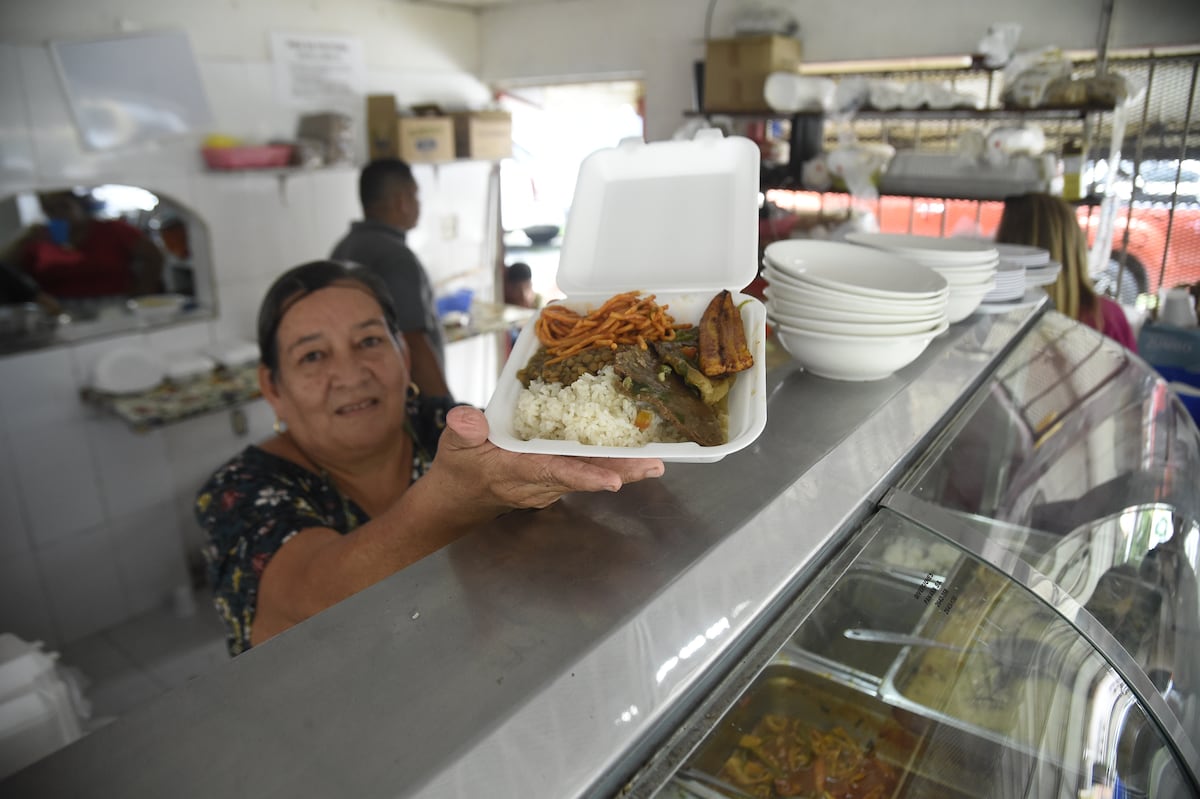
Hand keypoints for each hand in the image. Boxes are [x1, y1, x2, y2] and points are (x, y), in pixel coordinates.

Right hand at [433, 405, 664, 511]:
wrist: (460, 499)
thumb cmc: (459, 470)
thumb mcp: (454, 446)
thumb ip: (463, 429)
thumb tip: (469, 418)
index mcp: (515, 471)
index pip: (553, 472)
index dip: (583, 476)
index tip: (612, 480)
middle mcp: (539, 483)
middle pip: (584, 475)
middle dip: (620, 471)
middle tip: (654, 466)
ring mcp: (550, 485)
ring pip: (590, 475)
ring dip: (623, 469)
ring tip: (656, 462)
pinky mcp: (556, 481)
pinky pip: (586, 472)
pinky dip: (610, 464)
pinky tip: (635, 456)